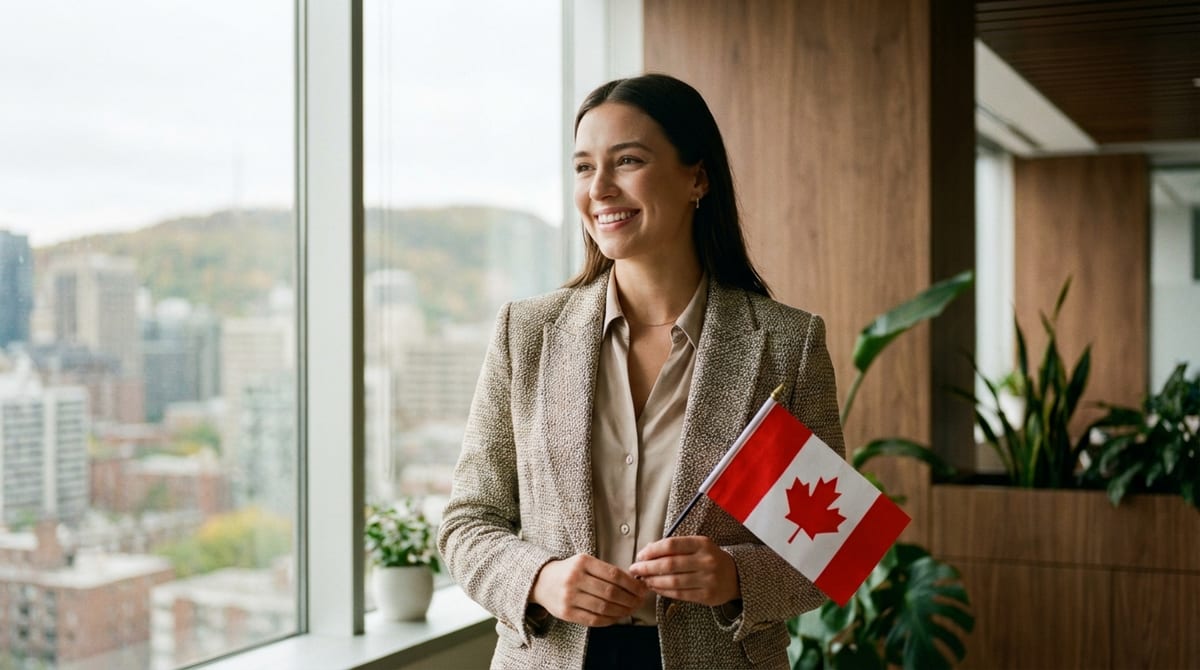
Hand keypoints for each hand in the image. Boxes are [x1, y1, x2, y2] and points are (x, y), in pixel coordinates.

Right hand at [529, 554, 648, 626]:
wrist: (540, 582)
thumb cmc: (569, 571)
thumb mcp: (584, 562)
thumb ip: (605, 571)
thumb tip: (634, 583)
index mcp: (582, 562)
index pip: (614, 574)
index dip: (632, 584)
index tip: (643, 589)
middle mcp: (574, 579)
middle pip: (610, 592)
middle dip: (630, 599)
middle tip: (640, 602)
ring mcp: (569, 597)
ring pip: (603, 608)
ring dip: (622, 611)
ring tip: (631, 610)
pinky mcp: (566, 613)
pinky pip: (593, 619)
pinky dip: (609, 619)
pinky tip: (616, 617)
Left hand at [628, 536, 739, 606]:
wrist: (735, 576)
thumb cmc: (709, 558)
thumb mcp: (697, 546)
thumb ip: (674, 547)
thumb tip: (647, 551)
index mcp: (702, 543)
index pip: (671, 545)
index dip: (651, 551)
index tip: (640, 555)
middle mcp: (706, 560)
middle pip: (669, 564)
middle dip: (647, 567)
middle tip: (635, 570)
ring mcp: (708, 579)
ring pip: (673, 581)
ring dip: (654, 581)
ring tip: (644, 580)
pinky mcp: (707, 596)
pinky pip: (680, 594)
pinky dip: (664, 591)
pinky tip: (656, 588)